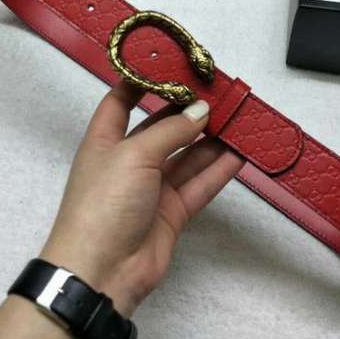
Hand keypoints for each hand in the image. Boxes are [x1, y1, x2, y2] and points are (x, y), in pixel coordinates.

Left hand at [40, 81, 243, 316]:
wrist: (101, 272)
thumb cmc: (103, 205)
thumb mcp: (134, 155)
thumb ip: (171, 131)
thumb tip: (200, 111)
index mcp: (106, 140)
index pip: (121, 101)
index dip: (141, 82)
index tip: (169, 66)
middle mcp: (129, 160)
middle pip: (162, 127)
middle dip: (188, 111)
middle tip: (218, 94)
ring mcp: (151, 188)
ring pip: (186, 156)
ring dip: (210, 139)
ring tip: (236, 119)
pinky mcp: (172, 212)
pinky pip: (199, 184)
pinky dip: (218, 170)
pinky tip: (238, 154)